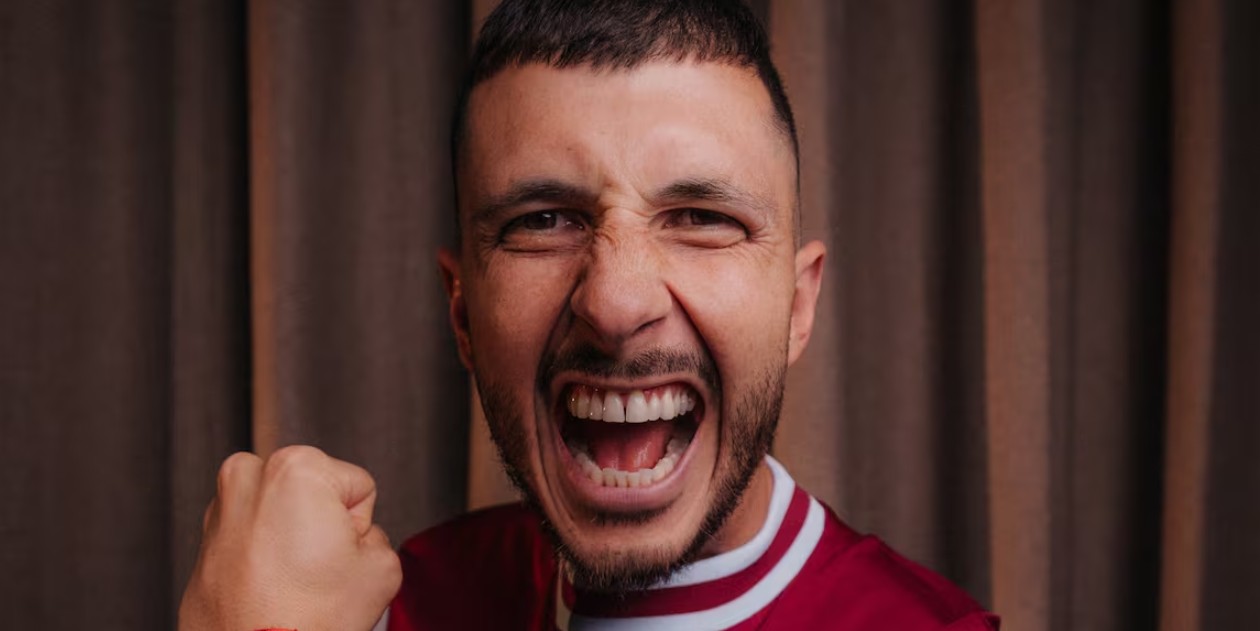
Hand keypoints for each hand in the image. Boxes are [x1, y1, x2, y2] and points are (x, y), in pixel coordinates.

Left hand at [179, 446, 401, 630]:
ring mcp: (219, 509)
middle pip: (316, 494)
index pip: (358, 488)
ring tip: (292, 580)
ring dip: (290, 538)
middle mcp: (248, 477)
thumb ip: (378, 536)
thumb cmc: (305, 620)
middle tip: (317, 568)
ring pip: (282, 514)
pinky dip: (263, 556)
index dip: (358, 527)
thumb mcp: (382, 568)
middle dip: (320, 526)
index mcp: (295, 468)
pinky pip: (253, 538)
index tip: (339, 556)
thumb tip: (358, 541)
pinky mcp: (203, 542)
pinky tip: (270, 587)